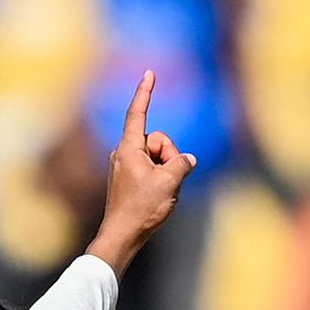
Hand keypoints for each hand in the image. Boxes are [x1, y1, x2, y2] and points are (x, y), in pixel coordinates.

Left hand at [88, 70, 195, 275]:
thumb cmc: (141, 209)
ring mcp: (126, 167)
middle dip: (170, 155)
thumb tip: (186, 159)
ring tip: (159, 193)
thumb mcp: (170, 182)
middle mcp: (124, 153)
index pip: (138, 113)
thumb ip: (182, 163)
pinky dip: (161, 179)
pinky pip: (153, 170)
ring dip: (167, 171)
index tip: (149, 73)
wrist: (122, 236)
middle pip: (158, 140)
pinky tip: (157, 199)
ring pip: (158, 157)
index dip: (145, 92)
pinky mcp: (129, 179)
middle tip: (166, 180)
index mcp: (128, 148)